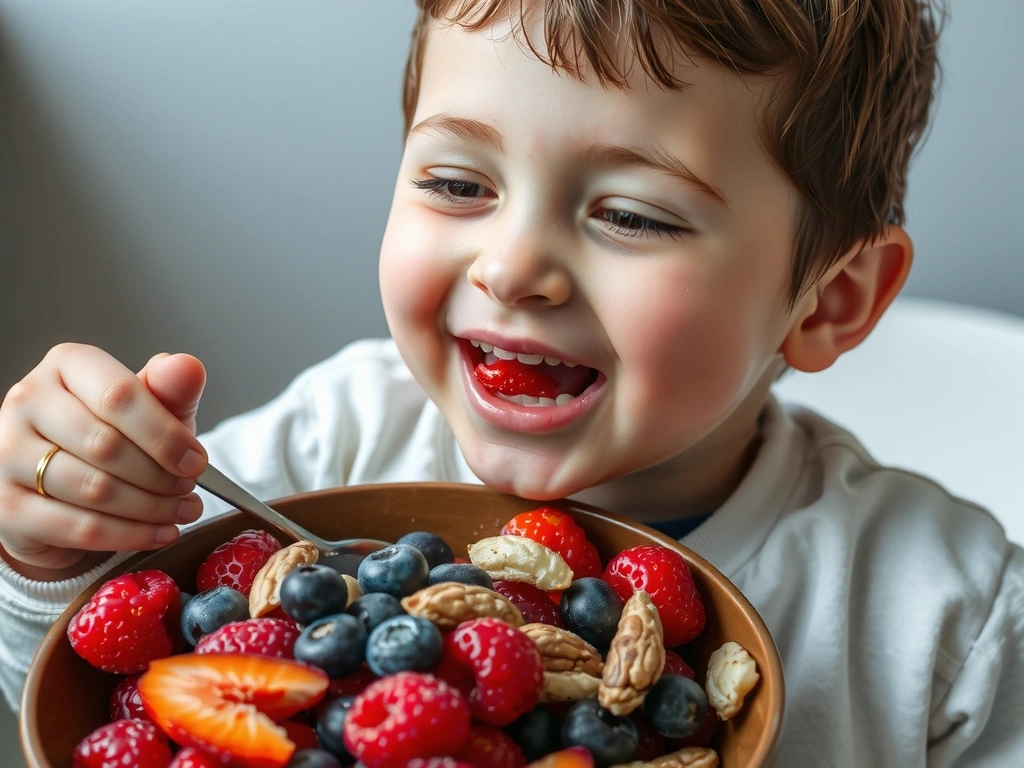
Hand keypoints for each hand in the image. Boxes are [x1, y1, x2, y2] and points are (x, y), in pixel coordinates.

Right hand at [0, 344, 207, 574]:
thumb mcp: (151, 408)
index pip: (119, 396)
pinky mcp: (6, 508)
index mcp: (66, 365)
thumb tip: (187, 367)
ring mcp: (7, 455)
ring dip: (150, 507)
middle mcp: (26, 402)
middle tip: (189, 488)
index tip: (197, 461)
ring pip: (94, 489)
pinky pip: (80, 528)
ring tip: (183, 510)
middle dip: (160, 475)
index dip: (165, 435)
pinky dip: (131, 534)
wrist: (61, 484)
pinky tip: (160, 533)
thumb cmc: (114, 434)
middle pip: (106, 445)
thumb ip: (171, 390)